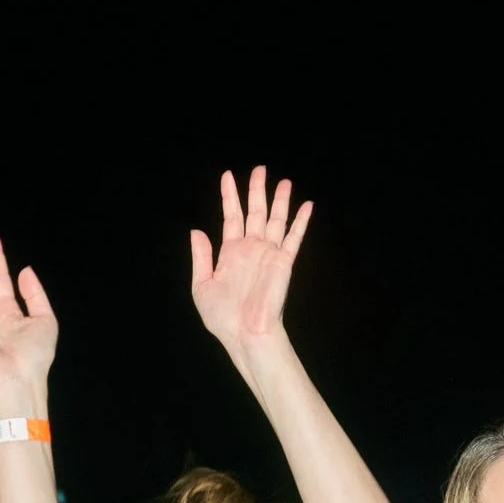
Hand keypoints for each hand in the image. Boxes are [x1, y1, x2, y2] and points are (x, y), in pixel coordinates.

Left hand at [190, 165, 313, 353]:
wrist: (244, 334)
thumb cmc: (222, 317)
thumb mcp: (201, 285)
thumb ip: (201, 257)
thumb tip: (197, 230)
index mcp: (231, 253)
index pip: (232, 216)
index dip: (230, 195)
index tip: (228, 175)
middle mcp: (251, 249)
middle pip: (256, 212)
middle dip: (257, 190)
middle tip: (260, 169)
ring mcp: (268, 254)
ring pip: (275, 220)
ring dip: (280, 200)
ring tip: (284, 181)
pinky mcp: (283, 262)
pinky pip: (293, 237)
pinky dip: (300, 221)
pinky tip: (306, 206)